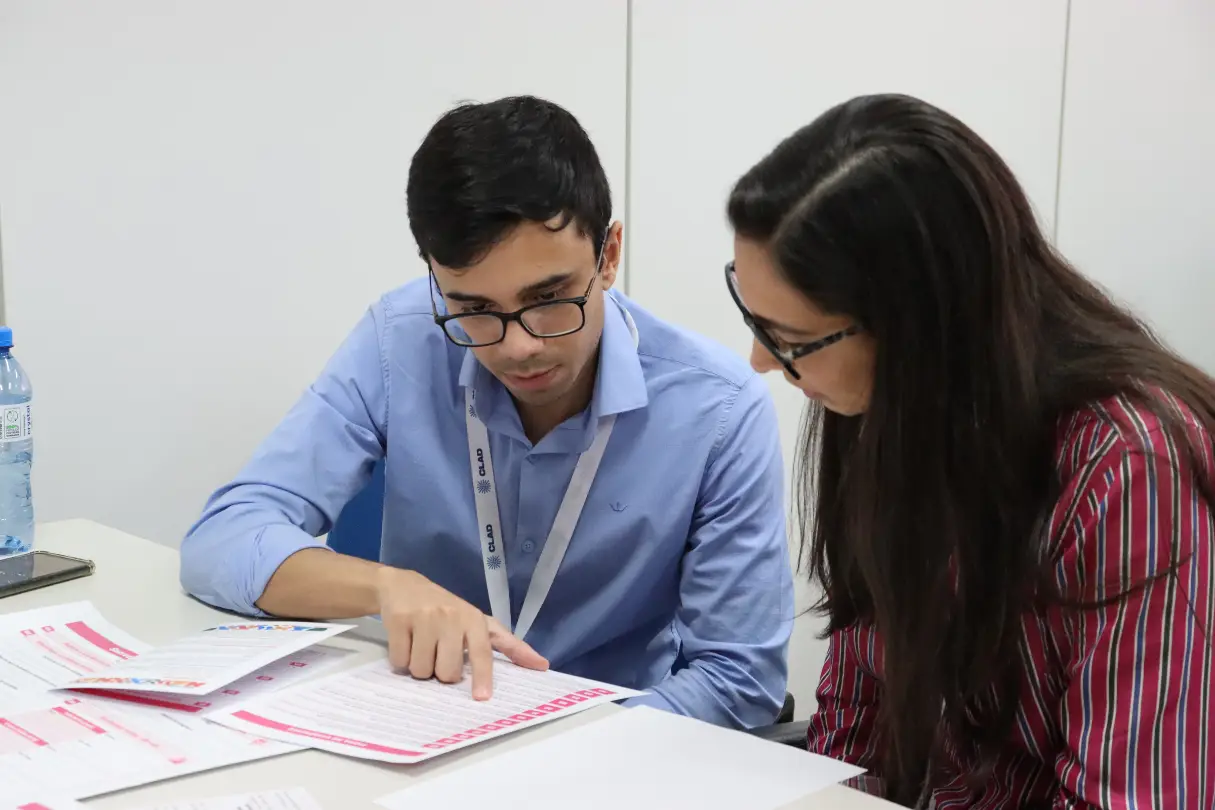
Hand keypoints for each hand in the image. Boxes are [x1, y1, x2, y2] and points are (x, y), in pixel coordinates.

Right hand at [375, 567, 548, 698]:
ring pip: (422, 670)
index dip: (482, 676)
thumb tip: (542, 665)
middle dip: (441, 672)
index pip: (482, 652)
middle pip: (448, 672)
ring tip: (421, 648)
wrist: (404, 586)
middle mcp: (452, 617)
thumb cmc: (448, 610)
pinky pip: (400, 661)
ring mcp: (425, 617)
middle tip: (438, 655)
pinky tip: (406, 642)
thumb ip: (509, 645)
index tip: (482, 697)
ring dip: (420, 667)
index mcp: (474, 620)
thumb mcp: (479, 622)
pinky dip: (400, 660)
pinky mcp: (399, 620)